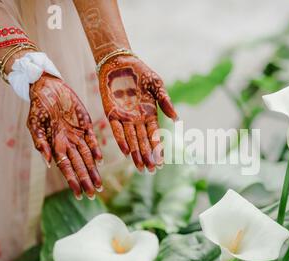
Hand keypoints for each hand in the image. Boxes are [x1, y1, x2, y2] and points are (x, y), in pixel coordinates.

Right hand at [28, 73, 102, 199]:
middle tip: (94, 194)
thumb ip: (40, 144)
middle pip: (79, 166)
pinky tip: (100, 162)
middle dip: (86, 180)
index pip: (66, 168)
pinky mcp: (86, 125)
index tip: (79, 195)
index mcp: (55, 146)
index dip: (73, 181)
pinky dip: (96, 151)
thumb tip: (47, 163)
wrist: (48, 88)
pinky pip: (92, 140)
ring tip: (99, 184)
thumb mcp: (34, 125)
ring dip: (94, 170)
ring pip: (88, 157)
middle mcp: (68, 143)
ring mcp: (78, 135)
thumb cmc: (38, 107)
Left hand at [98, 55, 177, 171]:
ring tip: (140, 167)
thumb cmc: (141, 72)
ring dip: (136, 153)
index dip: (158, 148)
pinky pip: (117, 130)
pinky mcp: (112, 113)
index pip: (155, 135)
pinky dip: (122, 140)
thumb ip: (166, 102)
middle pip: (143, 141)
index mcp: (150, 114)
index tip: (161, 162)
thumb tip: (177, 119)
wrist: (120, 61)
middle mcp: (138, 119)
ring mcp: (125, 117)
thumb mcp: (157, 85)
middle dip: (147, 156)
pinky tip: (127, 152)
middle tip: (151, 170)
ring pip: (131, 139)